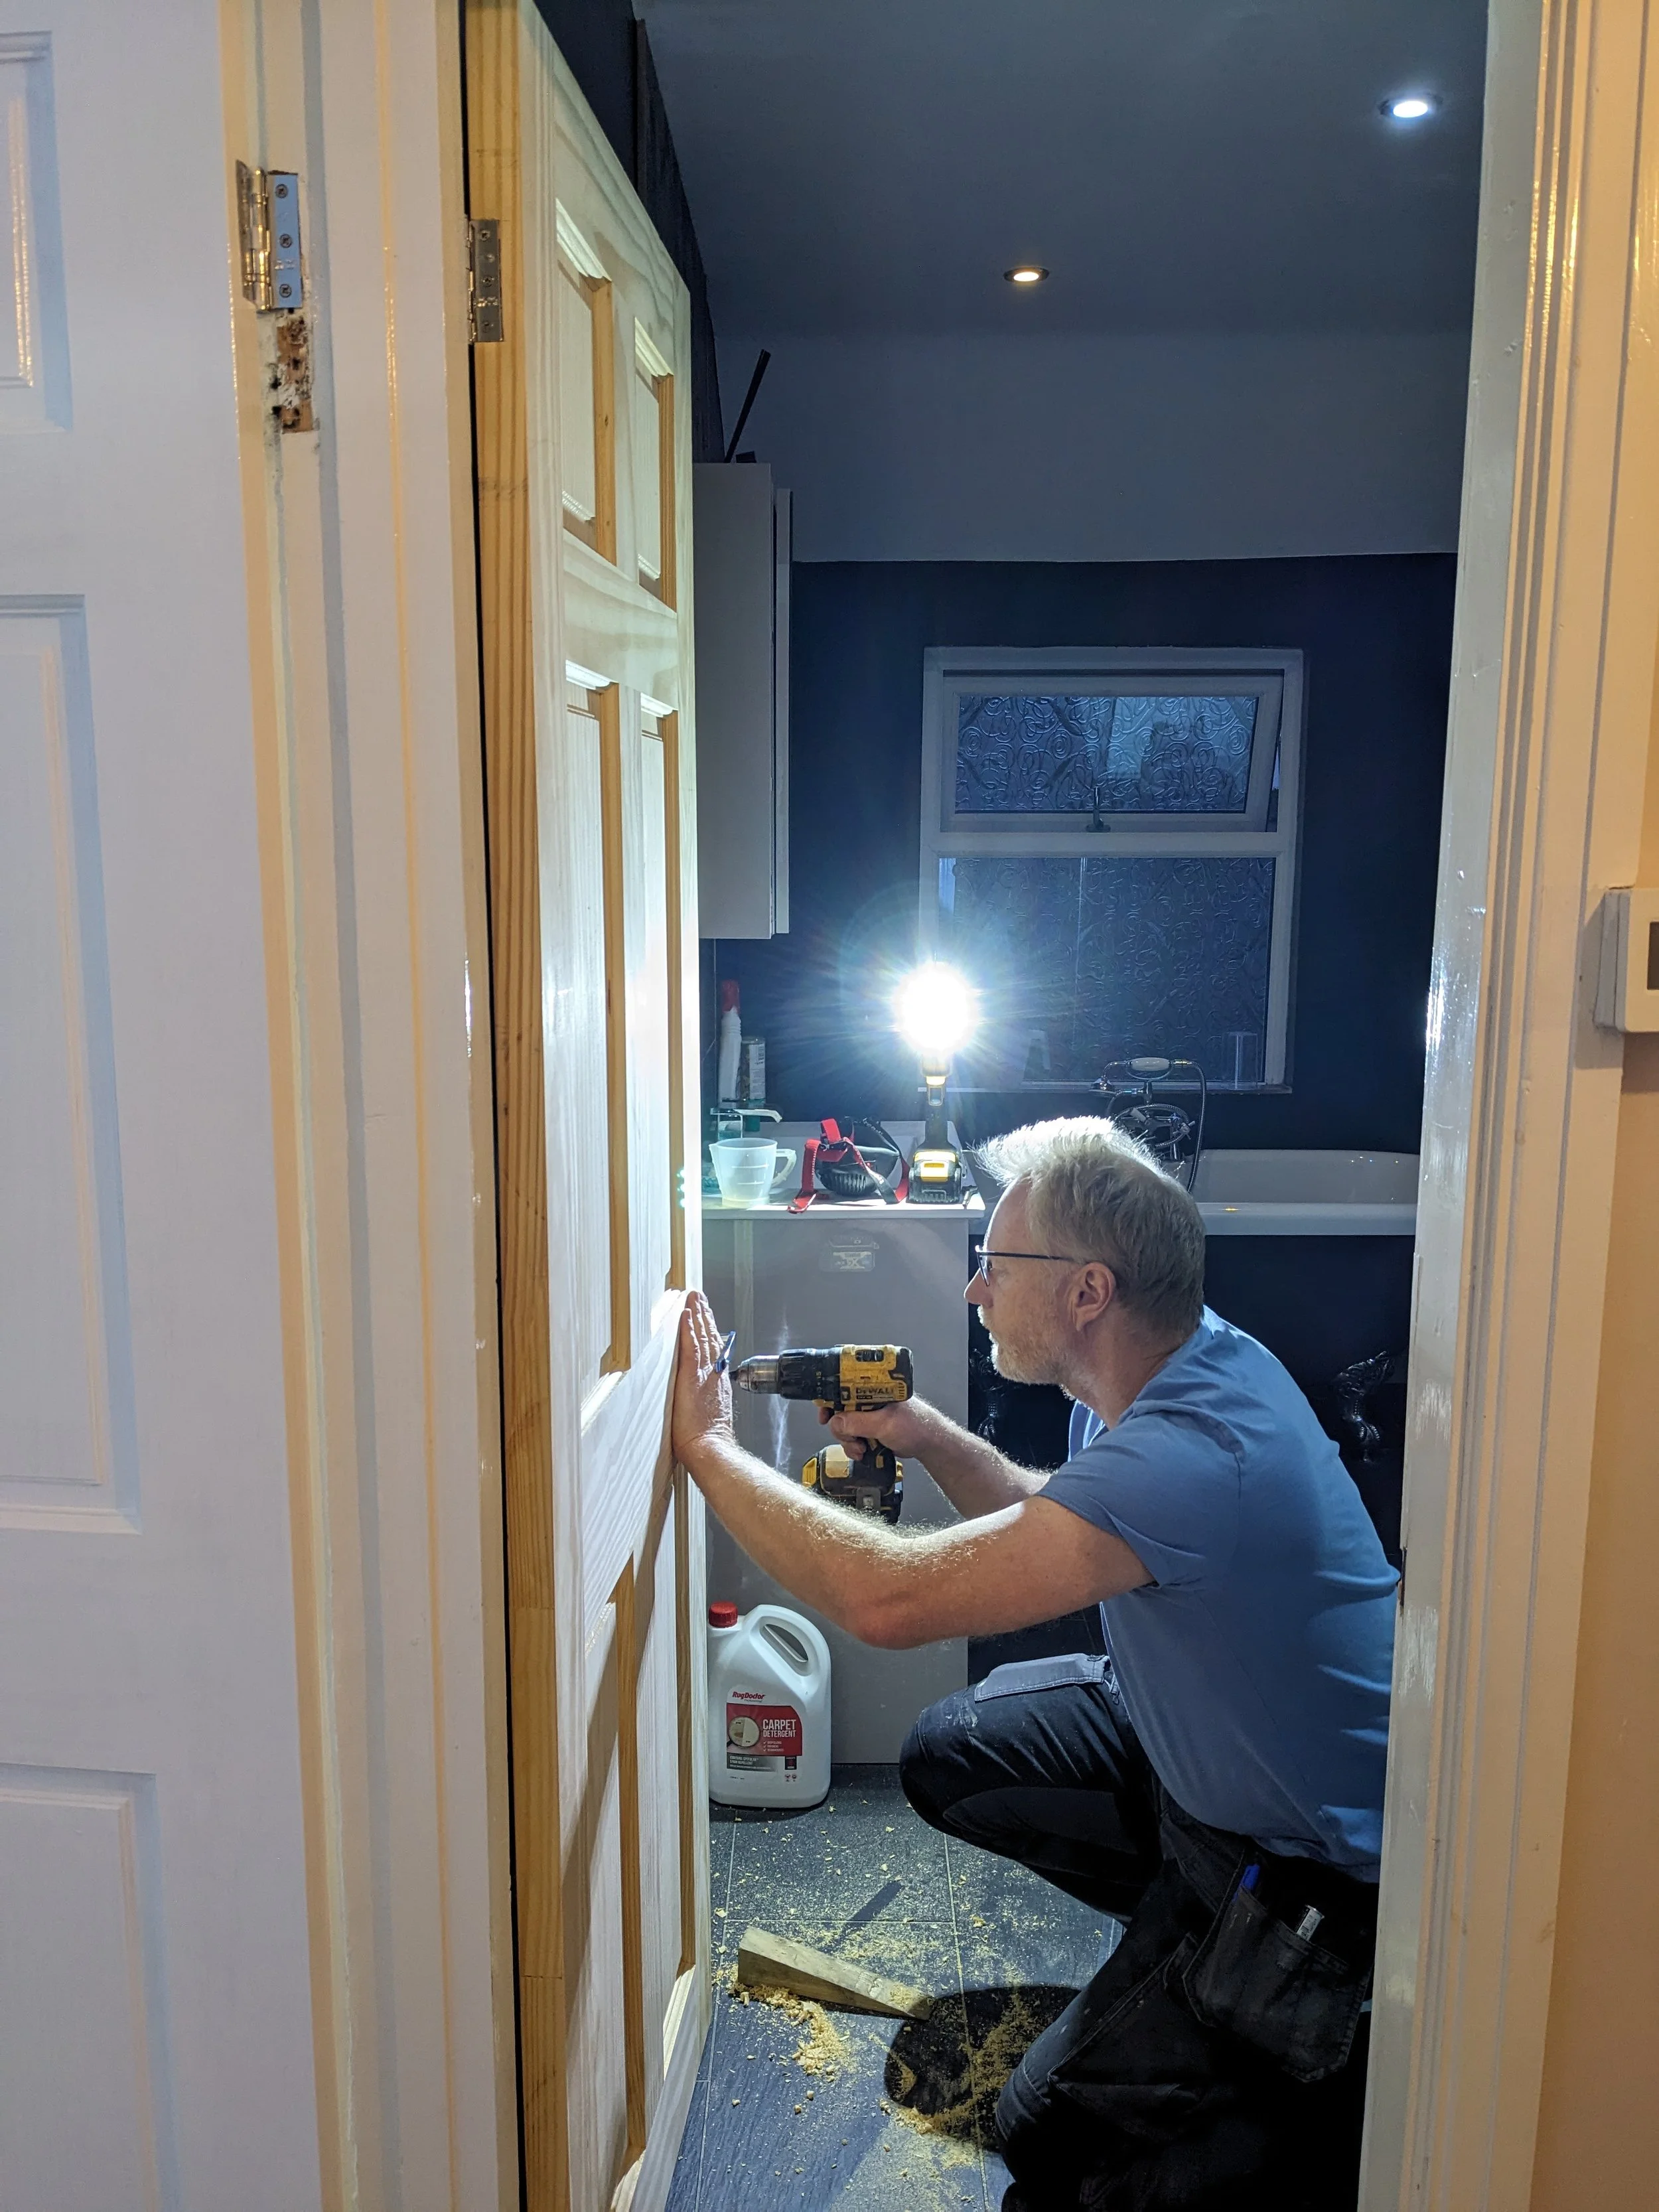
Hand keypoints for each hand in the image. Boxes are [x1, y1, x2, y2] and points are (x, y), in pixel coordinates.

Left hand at [672, 1290, 734, 1470]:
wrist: (709, 1449)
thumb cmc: (707, 1443)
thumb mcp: (710, 1419)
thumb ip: (705, 1406)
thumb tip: (700, 1406)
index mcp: (716, 1385)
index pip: (713, 1353)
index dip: (710, 1333)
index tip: (707, 1318)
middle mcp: (713, 1376)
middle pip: (709, 1340)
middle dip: (705, 1317)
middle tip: (700, 1298)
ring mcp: (703, 1375)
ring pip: (701, 1338)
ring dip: (697, 1316)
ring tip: (694, 1298)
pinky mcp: (691, 1377)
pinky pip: (690, 1347)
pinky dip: (689, 1329)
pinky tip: (686, 1314)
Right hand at [825, 1396, 941, 1464]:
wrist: (929, 1445)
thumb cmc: (917, 1426)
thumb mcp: (885, 1424)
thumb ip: (859, 1423)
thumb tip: (836, 1421)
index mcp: (874, 1386)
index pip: (844, 1384)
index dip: (831, 1397)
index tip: (825, 1412)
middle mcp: (870, 1396)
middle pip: (840, 1407)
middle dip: (840, 1426)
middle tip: (848, 1437)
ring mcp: (869, 1413)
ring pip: (844, 1424)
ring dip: (848, 1439)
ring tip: (861, 1448)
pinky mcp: (870, 1427)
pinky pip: (851, 1434)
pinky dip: (853, 1445)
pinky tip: (862, 1451)